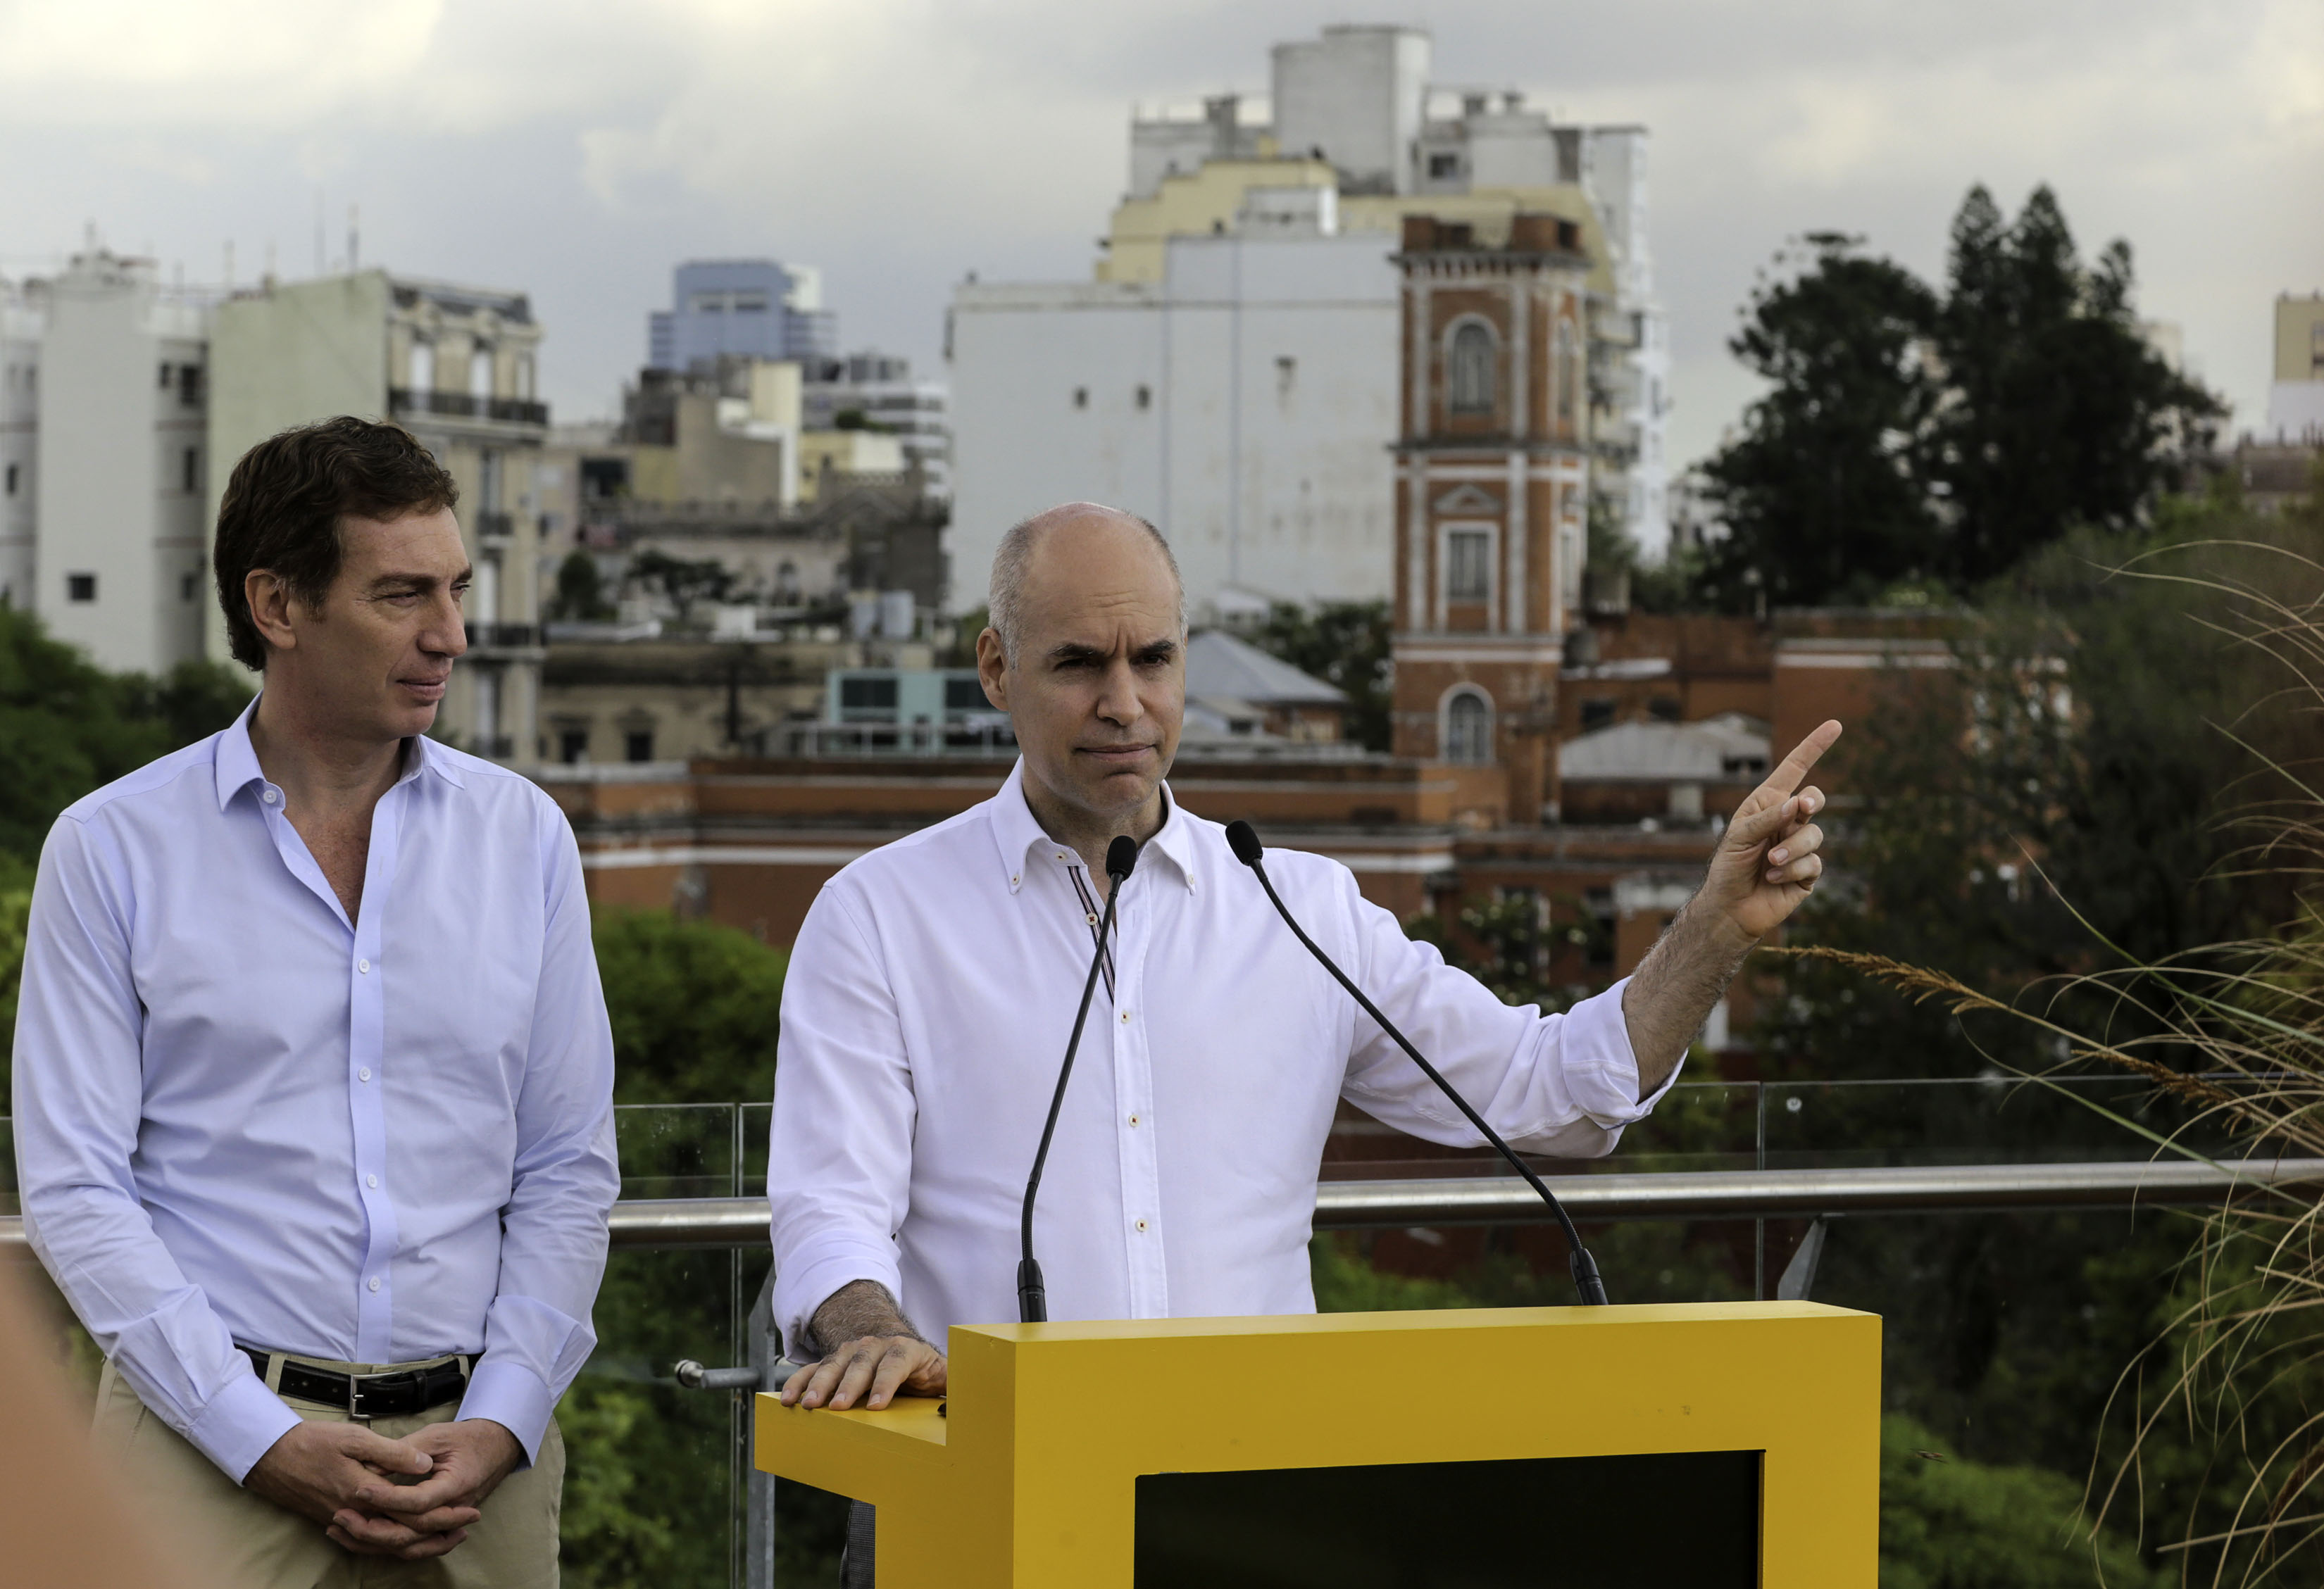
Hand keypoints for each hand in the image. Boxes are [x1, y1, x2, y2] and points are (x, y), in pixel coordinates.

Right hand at [244, 1421, 464, 1558]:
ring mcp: (344, 1521)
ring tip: (445, 1537)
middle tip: (466, 1526)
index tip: (470, 1510)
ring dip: (417, 1543)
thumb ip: (393, 1453)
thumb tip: (425, 1465)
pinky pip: (367, 1543)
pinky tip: (404, 1538)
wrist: (270, 1457)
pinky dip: (390, 1543)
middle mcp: (355, 1515)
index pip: (412, 1513)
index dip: (444, 1514)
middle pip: (403, 1535)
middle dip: (438, 1533)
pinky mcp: (335, 1521)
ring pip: (385, 1544)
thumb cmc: (313, 1442)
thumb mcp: (356, 1438)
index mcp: (365, 1493)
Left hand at [327, 1419, 521, 1557]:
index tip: (360, 1488)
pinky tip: (362, 1538)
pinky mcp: (440, 1527)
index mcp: (457, 1484)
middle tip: (342, 1516)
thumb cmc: (467, 1438)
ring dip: (375, 1542)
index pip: (419, 1502)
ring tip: (343, 1531)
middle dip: (373, 1528)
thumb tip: (369, 1468)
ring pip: (410, 1546)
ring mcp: (448, 1522)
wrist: (497, 1447)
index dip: (388, 1498)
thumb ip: (404, 1451)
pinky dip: (386, 1545)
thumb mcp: (436, 1436)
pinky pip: (413, 1545)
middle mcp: (454, 1510)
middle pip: (412, 1533)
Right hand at [779, 1335, 946, 1410]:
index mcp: (907, 1350)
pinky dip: (799, 1383)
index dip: (885, 1383)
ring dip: (819, 1384)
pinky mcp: (835, 1362)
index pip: (896, 1363)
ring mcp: (853, 1351)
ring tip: (807, 1405)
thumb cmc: (925, 1372)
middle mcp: (878, 1346)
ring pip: (835, 1363)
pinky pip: (813, 1369)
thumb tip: (972, 1402)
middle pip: (862, 1362)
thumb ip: (958, 1386)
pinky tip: (788, 1399)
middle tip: (836, 1407)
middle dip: (848, 1385)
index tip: (875, 1406)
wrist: (903, 1352)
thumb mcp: (945, 1376)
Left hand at [1701, 720, 1840, 943]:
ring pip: (1814, 835)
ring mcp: (1799, 846)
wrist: (1730, 908)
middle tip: (1802, 809)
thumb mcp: (1740, 835)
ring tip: (1769, 863)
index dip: (1815, 747)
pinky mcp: (1808, 872)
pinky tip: (1773, 879)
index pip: (1795, 769)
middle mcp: (1787, 821)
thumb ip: (1768, 817)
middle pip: (1815, 799)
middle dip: (1811, 803)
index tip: (1836, 725)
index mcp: (1769, 804)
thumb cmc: (1729, 866)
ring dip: (1791, 848)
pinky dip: (1791, 870)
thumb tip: (1798, 804)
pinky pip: (1813, 863)